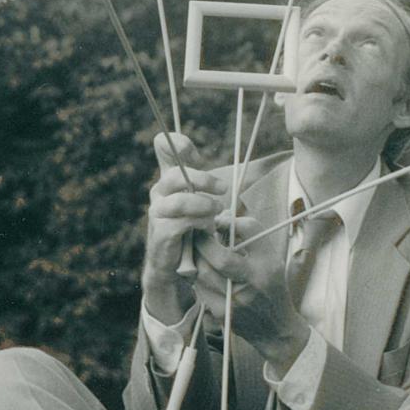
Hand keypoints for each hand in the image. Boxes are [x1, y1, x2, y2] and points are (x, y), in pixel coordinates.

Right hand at [142, 132, 227, 321]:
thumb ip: (211, 182)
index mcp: (170, 179)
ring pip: (179, 201)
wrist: (176, 265)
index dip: (177, 143)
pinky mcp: (160, 233)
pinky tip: (207, 228)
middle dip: (202, 180)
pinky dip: (198, 223)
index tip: (194, 153)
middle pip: (175, 175)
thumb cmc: (193, 228)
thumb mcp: (203, 201)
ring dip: (203, 205)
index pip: (165, 149)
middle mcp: (159, 192)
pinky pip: (181, 223)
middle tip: (224, 188)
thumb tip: (253, 167)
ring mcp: (157, 213)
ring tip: (218, 211)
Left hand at [191, 212, 311, 374]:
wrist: (275, 328)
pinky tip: (200, 269)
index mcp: (268, 262)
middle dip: (203, 241)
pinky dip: (197, 275)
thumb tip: (219, 217)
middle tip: (197, 233)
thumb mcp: (269, 257)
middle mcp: (254, 280)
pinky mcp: (222, 313)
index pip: (249, 231)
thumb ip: (247, 235)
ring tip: (196, 248)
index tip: (218, 220)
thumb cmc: (270, 285)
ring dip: (196, 258)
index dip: (228, 221)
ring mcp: (236, 299)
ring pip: (204, 272)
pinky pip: (200, 288)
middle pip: (219, 256)